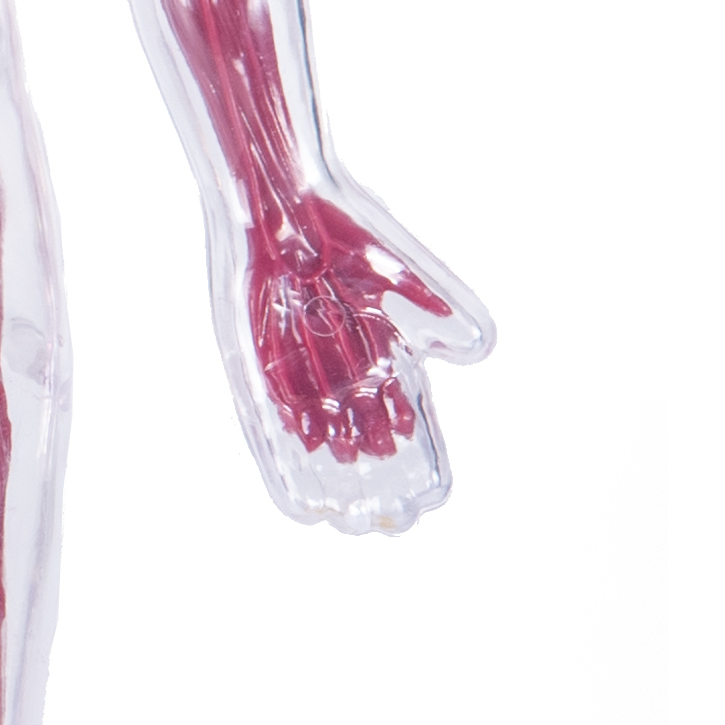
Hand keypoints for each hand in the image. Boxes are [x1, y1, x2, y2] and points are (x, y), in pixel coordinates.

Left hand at [236, 189, 489, 530]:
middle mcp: (336, 365)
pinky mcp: (249, 362)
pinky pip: (265, 418)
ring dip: (330, 478)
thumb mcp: (402, 273)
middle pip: (361, 434)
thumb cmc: (343, 230)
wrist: (278, 202)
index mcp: (380, 347)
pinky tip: (291, 484)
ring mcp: (291, 366)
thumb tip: (475, 354)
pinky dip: (280, 454)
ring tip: (345, 519)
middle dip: (375, 479)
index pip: (406, 415)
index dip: (418, 456)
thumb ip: (442, 310)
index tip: (432, 497)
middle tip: (386, 522)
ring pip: (315, 436)